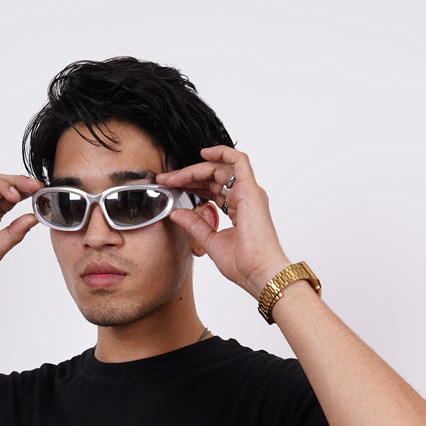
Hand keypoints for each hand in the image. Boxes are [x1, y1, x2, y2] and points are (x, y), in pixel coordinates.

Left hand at [157, 147, 288, 297]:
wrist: (259, 273)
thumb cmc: (244, 265)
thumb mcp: (211, 242)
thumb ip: (195, 225)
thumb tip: (177, 214)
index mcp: (239, 209)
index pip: (212, 189)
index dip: (191, 186)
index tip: (171, 188)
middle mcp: (246, 198)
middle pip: (214, 177)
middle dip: (188, 176)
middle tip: (166, 180)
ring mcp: (249, 192)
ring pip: (221, 168)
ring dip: (195, 169)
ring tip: (175, 176)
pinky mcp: (250, 190)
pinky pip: (238, 160)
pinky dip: (222, 153)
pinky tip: (203, 154)